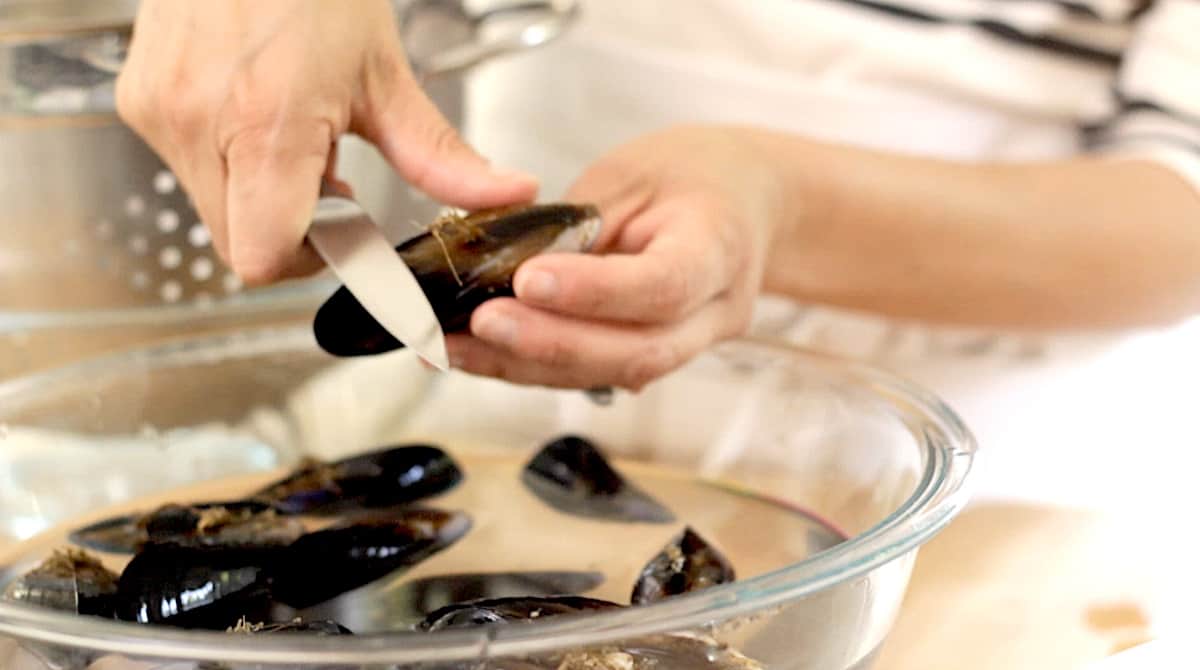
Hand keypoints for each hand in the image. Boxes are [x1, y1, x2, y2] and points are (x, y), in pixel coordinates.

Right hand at [116, 0, 537, 283]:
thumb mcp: (385, 76)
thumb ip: (440, 155)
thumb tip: (506, 195)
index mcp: (265, 124)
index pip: (264, 256)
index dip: (309, 261)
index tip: (345, 235)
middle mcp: (198, 124)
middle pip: (239, 242)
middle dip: (291, 227)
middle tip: (330, 177)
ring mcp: (160, 112)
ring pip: (213, 209)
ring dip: (261, 194)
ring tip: (295, 132)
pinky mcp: (139, 101)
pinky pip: (186, 168)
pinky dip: (229, 161)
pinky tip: (259, 113)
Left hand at [446, 126, 783, 390]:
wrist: (746, 201)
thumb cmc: (694, 174)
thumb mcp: (635, 172)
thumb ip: (578, 225)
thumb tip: (506, 266)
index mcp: (720, 246)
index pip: (662, 285)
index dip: (595, 292)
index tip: (528, 281)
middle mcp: (715, 311)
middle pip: (637, 350)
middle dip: (550, 344)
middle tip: (480, 323)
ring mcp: (692, 344)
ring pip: (612, 373)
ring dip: (529, 366)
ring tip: (459, 347)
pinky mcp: (657, 356)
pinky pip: (597, 371)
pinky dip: (535, 367)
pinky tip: (481, 355)